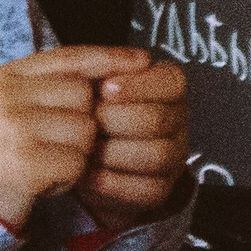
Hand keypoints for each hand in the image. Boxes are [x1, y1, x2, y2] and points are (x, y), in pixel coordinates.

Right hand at [0, 47, 151, 230]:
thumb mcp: (10, 106)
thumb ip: (49, 85)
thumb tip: (113, 71)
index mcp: (3, 77)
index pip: (68, 57)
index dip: (108, 58)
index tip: (143, 60)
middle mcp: (6, 97)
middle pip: (84, 95)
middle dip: (85, 121)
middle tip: (57, 142)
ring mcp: (14, 129)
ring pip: (85, 130)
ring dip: (78, 153)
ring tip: (48, 162)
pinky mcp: (26, 164)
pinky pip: (77, 164)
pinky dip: (69, 177)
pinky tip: (45, 181)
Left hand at [77, 59, 190, 230]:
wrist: (73, 158)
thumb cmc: (85, 110)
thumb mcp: (88, 81)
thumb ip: (106, 62)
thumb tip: (138, 58)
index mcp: (167, 88)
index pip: (171, 81)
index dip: (139, 85)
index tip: (104, 88)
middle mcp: (177, 123)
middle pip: (159, 119)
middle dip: (117, 120)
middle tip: (88, 121)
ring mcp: (172, 160)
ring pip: (157, 155)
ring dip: (114, 152)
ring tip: (85, 148)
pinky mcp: (159, 191)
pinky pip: (145, 189)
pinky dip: (111, 182)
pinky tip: (87, 173)